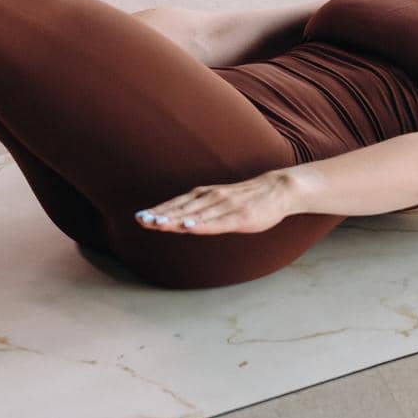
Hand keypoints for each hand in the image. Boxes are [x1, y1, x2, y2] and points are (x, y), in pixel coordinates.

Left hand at [134, 169, 299, 235]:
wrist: (277, 190)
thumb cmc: (246, 199)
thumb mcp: (219, 200)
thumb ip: (200, 209)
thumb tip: (178, 218)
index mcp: (205, 195)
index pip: (177, 204)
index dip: (159, 210)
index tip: (140, 217)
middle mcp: (212, 198)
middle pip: (182, 208)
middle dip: (161, 215)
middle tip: (142, 220)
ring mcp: (225, 207)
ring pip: (196, 215)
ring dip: (176, 219)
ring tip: (158, 223)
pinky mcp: (239, 217)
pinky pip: (217, 222)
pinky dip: (202, 224)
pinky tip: (189, 227)